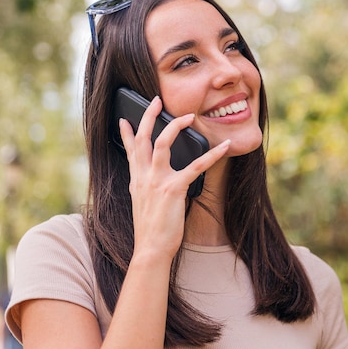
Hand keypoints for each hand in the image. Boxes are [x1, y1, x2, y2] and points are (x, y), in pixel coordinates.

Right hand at [119, 96, 229, 262]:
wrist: (150, 248)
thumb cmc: (150, 229)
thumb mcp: (141, 203)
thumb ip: (144, 187)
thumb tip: (151, 179)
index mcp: (136, 179)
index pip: (129, 149)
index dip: (126, 132)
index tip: (123, 118)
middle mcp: (143, 176)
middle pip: (143, 138)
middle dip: (149, 116)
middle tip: (156, 100)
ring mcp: (157, 180)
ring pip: (163, 142)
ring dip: (176, 125)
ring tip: (189, 116)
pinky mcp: (174, 188)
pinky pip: (196, 166)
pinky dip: (212, 155)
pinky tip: (224, 147)